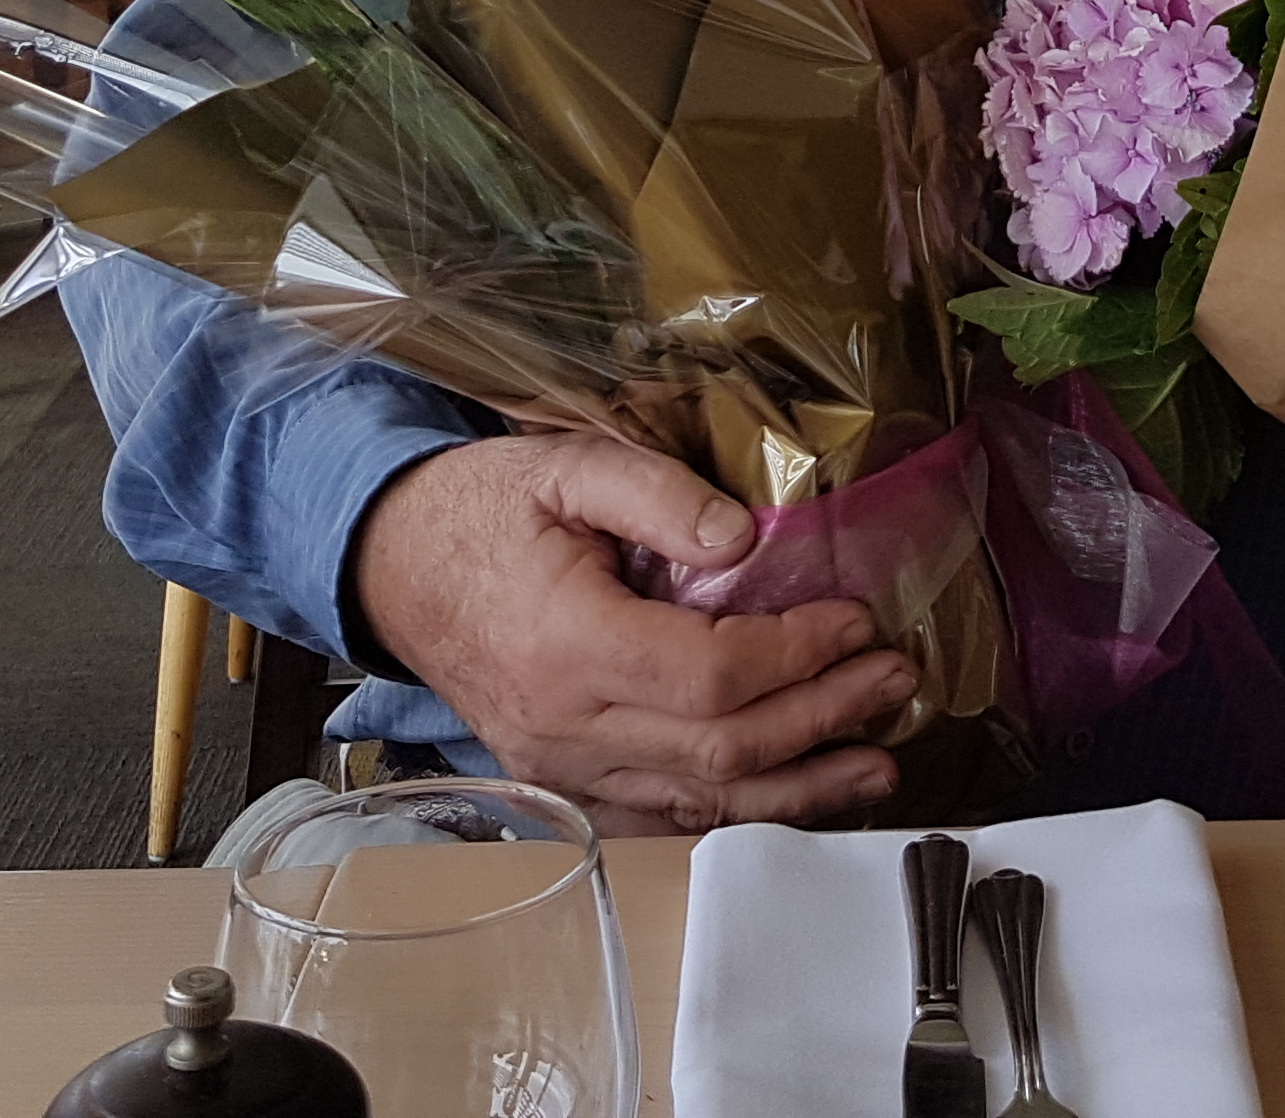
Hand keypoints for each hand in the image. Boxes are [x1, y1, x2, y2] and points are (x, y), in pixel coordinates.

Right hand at [349, 431, 914, 832]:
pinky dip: (735, 813)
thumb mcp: (566, 464)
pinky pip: (660, 820)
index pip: (713, 674)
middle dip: (823, 715)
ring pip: (701, 801)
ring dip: (800, 782)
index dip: (798, 654)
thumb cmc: (481, 507)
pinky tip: (795, 793)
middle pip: (722, 747)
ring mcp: (561, 768)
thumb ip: (658, 494)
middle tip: (893, 679)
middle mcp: (565, 725)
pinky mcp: (561, 785)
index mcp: (569, 643)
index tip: (856, 619)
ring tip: (877, 755)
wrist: (391, 563)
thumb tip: (745, 540)